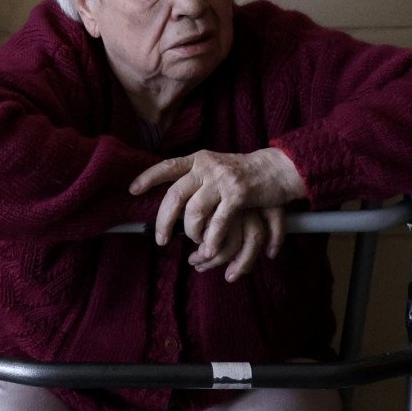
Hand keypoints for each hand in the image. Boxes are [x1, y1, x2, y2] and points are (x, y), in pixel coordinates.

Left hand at [129, 148, 307, 270]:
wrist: (279, 168)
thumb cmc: (246, 173)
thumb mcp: (217, 167)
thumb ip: (197, 179)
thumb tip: (174, 200)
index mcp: (199, 159)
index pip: (168, 166)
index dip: (148, 178)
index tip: (132, 190)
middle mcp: (207, 167)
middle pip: (175, 196)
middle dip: (164, 222)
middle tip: (160, 241)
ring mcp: (222, 180)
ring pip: (194, 213)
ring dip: (193, 234)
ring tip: (197, 246)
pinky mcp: (238, 194)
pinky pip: (218, 222)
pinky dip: (212, 240)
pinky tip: (210, 251)